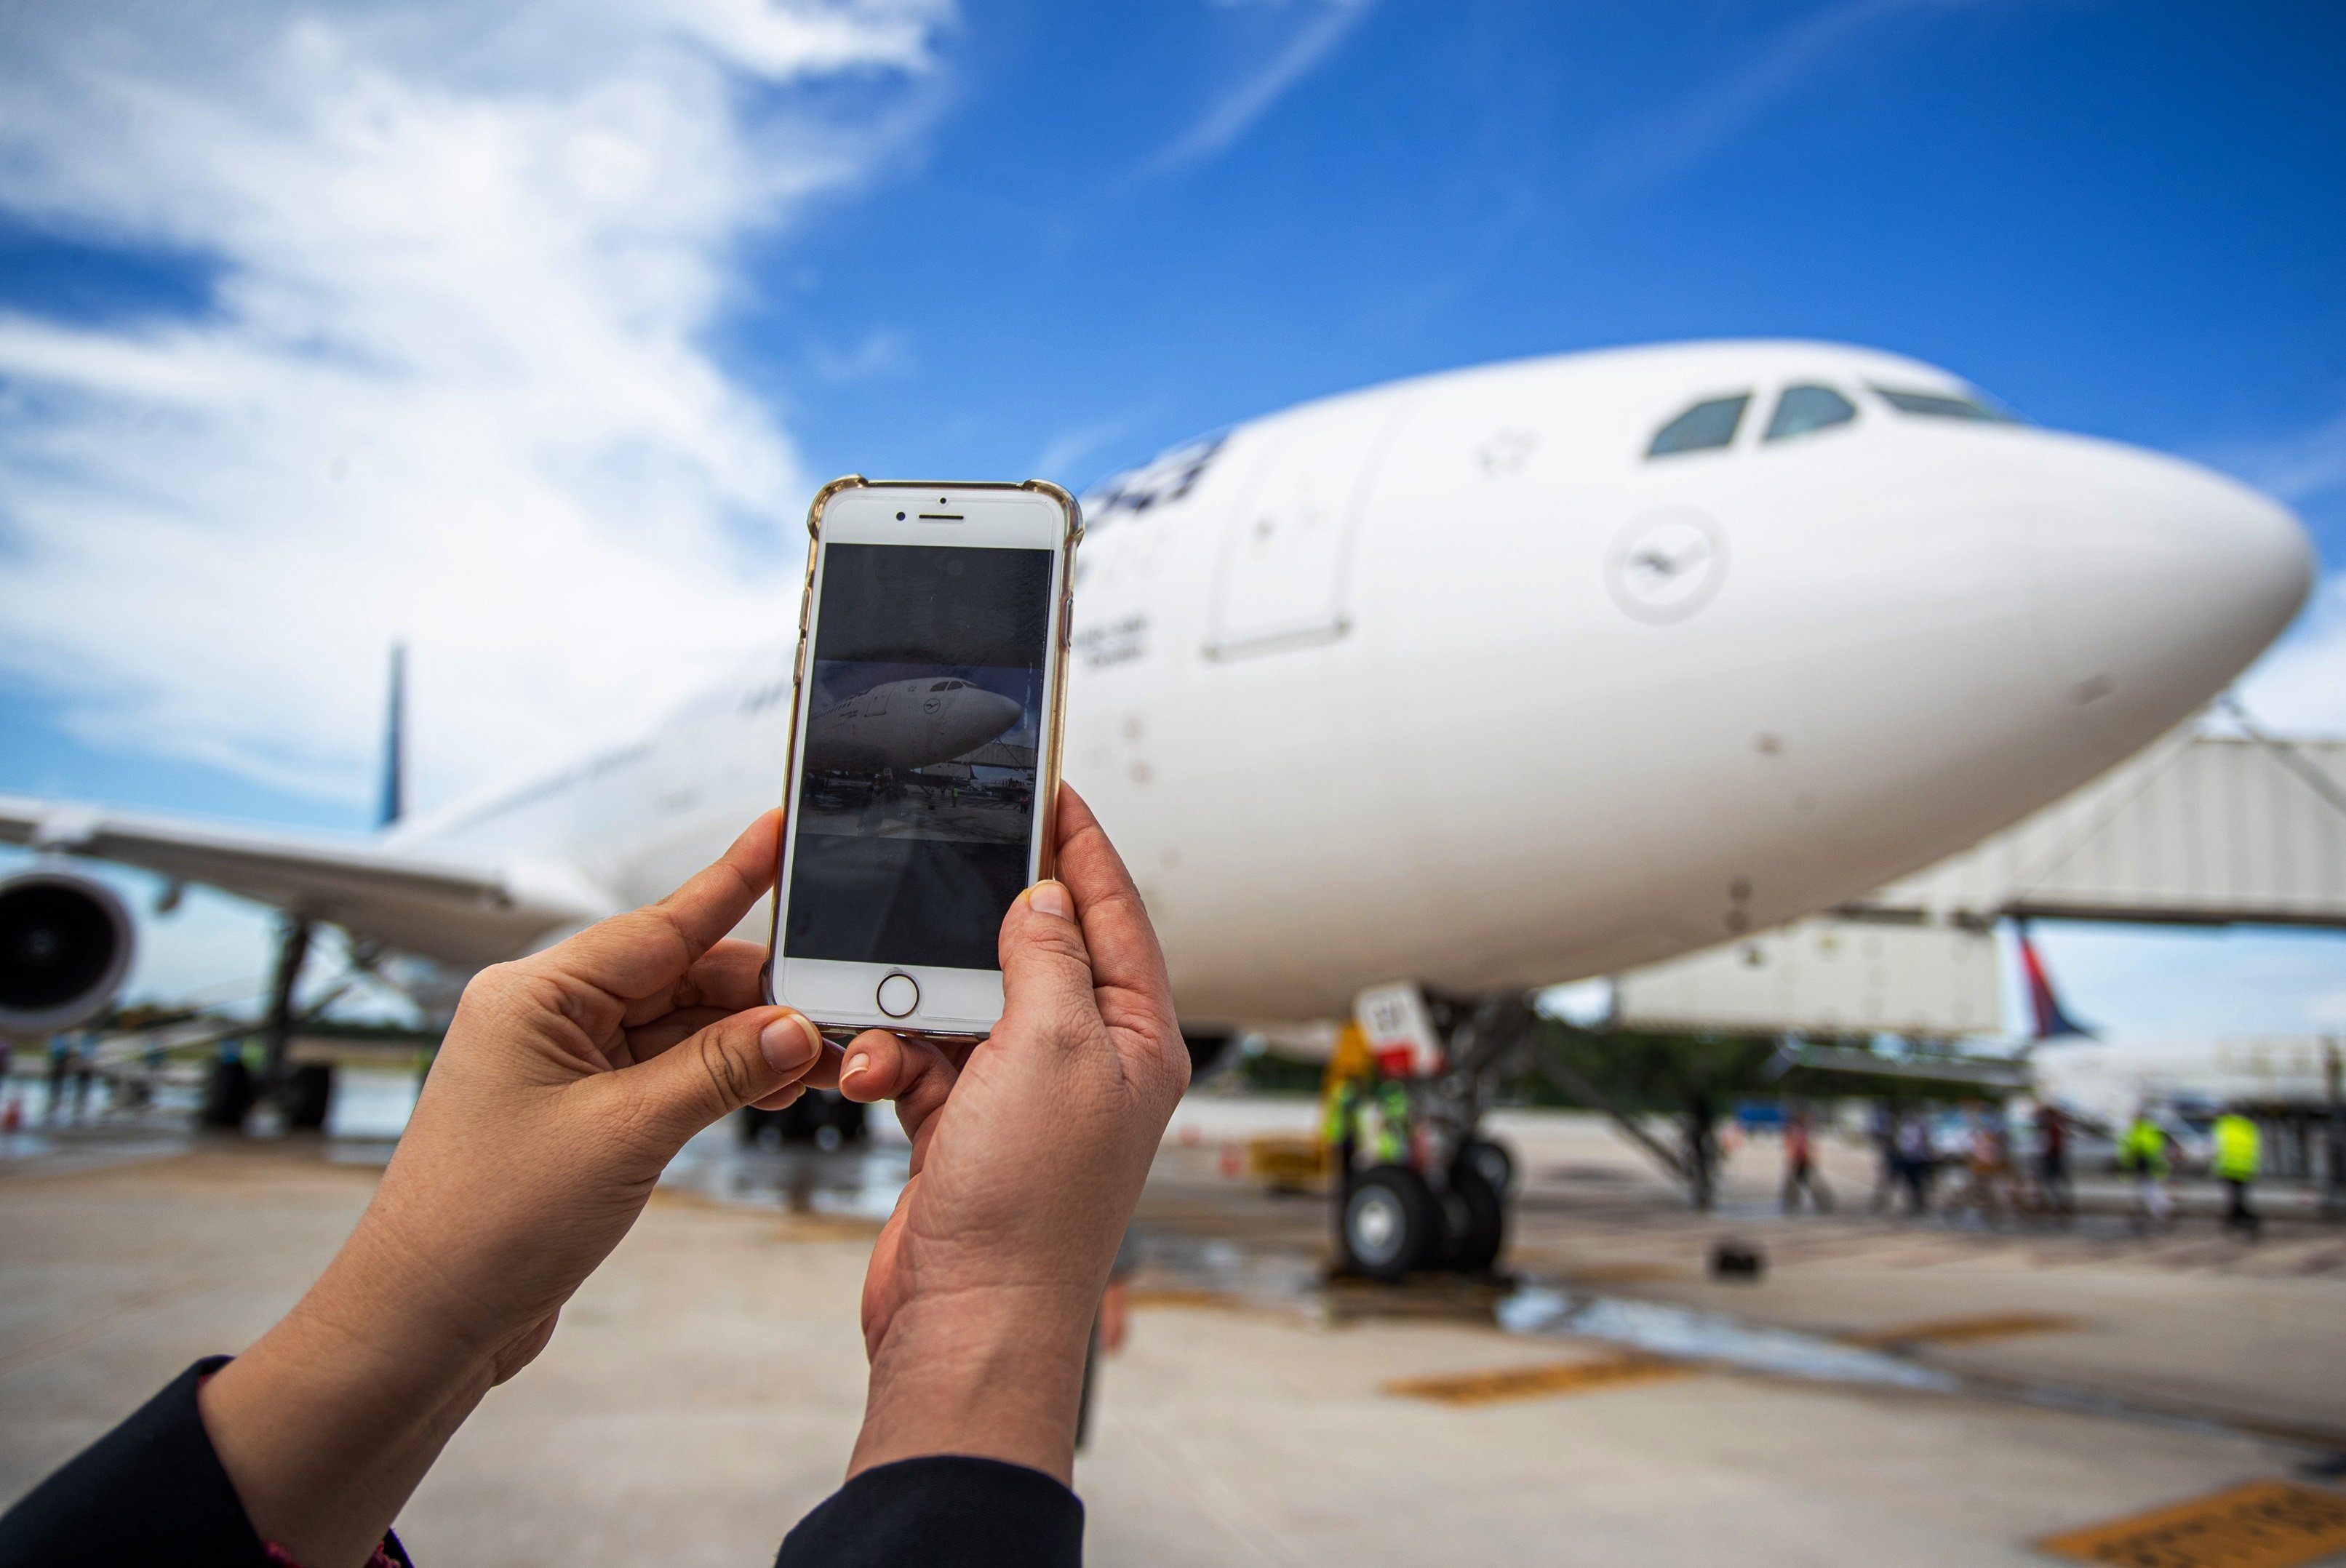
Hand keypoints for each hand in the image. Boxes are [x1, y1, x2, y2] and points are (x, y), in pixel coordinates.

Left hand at [200, 812, 831, 1567]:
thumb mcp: (623, 1135)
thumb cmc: (485, 1225)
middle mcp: (545, 1019)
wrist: (423, 1323)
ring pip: (680, 1030)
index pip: (658, 924)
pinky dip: (719, 1081)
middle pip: (680, 978)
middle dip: (761, 995)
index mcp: (535, 995)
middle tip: (839, 1009)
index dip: (730, 880)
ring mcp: (561, 1068)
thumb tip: (795, 1025)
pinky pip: (665, 1074)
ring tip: (819, 1065)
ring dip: (747, 1046)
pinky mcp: (576, 1115)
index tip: (776, 831)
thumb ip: (719, 1071)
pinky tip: (769, 1091)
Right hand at [836, 786, 1187, 1481]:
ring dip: (916, 1007)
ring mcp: (1024, 1099)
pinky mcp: (965, 1130)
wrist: (966, 1323)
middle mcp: (1090, 1066)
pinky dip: (893, 1058)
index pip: (1115, 916)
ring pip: (965, 1005)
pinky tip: (872, 1072)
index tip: (1051, 790)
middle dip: (974, 931)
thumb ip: (1046, 958)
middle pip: (1034, 954)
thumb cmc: (1031, 1208)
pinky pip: (924, 1060)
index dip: (1083, 847)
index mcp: (1139, 1041)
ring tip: (890, 1024)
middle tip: (937, 880)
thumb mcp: (1052, 1049)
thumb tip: (1042, 898)